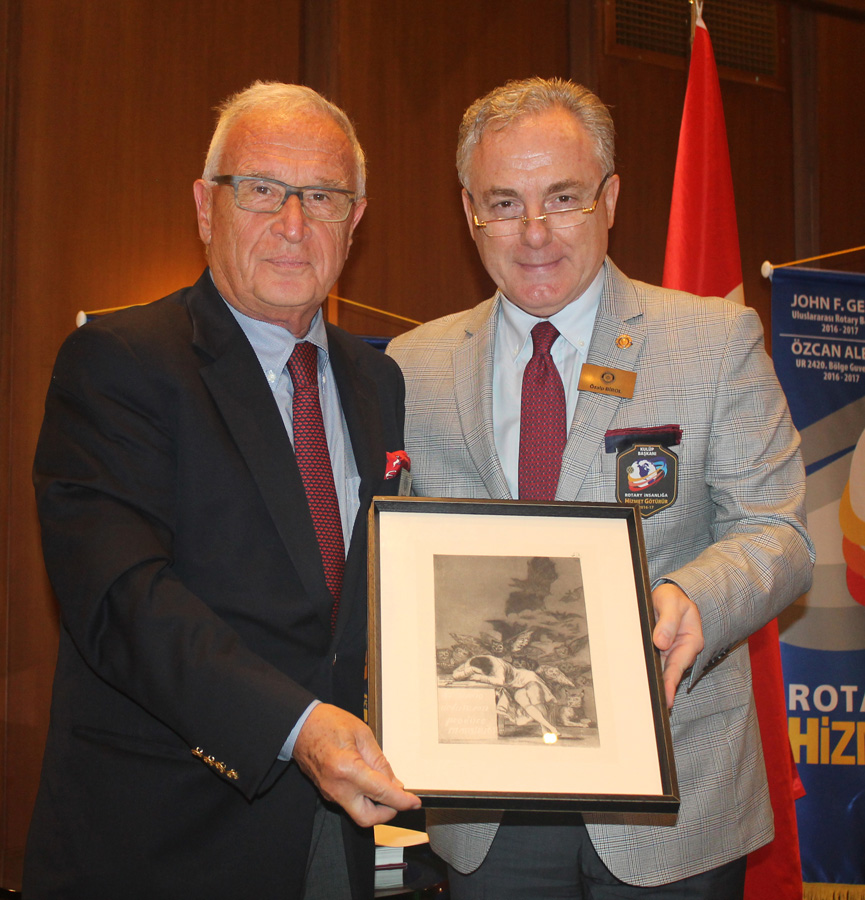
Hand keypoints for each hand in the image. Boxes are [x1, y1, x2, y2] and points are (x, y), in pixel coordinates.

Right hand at [293, 703, 420, 826]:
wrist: (300, 726)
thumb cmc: (327, 723)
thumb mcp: (362, 734)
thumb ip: (379, 761)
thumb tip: (394, 783)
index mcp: (347, 770)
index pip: (382, 793)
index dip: (402, 801)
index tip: (414, 802)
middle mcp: (338, 787)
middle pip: (368, 818)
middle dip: (387, 813)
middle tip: (399, 798)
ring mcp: (330, 793)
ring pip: (358, 813)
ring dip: (376, 806)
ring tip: (385, 788)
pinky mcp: (328, 793)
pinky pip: (350, 803)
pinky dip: (364, 799)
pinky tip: (371, 784)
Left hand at [652, 582, 703, 708]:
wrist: (667, 595)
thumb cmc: (672, 598)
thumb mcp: (672, 603)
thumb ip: (669, 621)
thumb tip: (661, 643)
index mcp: (691, 641)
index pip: (679, 664)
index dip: (671, 681)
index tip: (666, 697)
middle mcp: (681, 650)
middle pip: (669, 673)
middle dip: (662, 689)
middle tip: (653, 706)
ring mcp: (669, 652)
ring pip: (659, 670)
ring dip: (652, 682)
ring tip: (642, 699)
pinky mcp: (657, 651)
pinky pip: (651, 663)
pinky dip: (645, 671)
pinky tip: (636, 682)